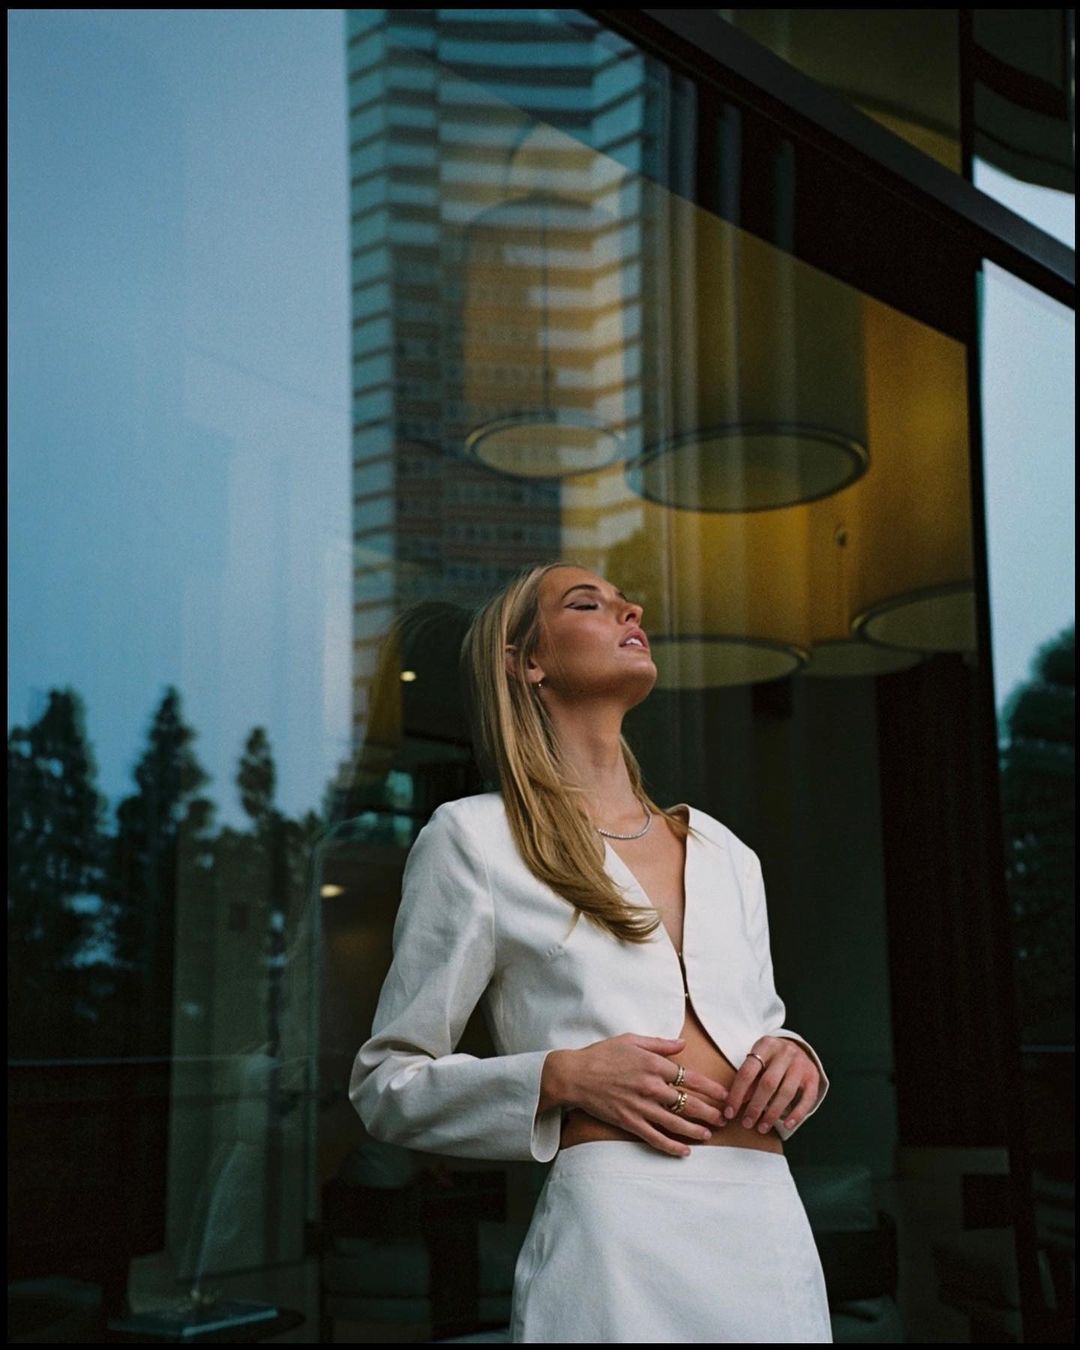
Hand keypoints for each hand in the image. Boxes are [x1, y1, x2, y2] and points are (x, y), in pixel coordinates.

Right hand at [564, 1034, 728, 1156]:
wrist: (575, 1075)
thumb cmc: (602, 1054)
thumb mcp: (632, 1040)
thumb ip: (660, 1044)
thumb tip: (682, 1044)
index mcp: (654, 1064)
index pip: (691, 1078)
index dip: (710, 1088)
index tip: (723, 1095)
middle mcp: (651, 1086)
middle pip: (688, 1102)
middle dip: (710, 1112)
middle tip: (724, 1118)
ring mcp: (641, 1106)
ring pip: (676, 1122)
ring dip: (696, 1130)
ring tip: (710, 1134)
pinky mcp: (629, 1122)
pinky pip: (655, 1137)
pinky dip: (671, 1146)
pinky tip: (684, 1151)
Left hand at [723, 1037, 818, 1133]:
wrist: (798, 1047)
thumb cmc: (771, 1058)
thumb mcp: (757, 1060)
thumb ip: (747, 1079)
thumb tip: (734, 1102)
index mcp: (766, 1045)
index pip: (748, 1072)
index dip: (737, 1094)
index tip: (729, 1112)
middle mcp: (785, 1052)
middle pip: (768, 1083)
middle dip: (755, 1107)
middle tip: (747, 1123)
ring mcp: (801, 1064)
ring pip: (786, 1093)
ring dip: (772, 1114)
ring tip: (762, 1127)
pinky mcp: (813, 1077)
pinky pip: (807, 1099)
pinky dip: (797, 1114)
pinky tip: (787, 1125)